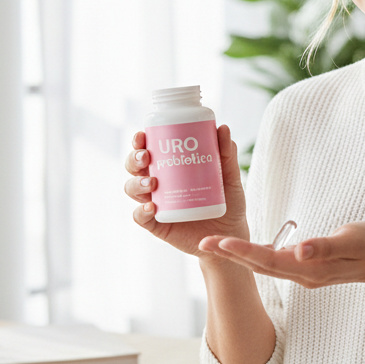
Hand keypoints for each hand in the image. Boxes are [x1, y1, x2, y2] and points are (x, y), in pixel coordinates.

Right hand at [124, 125, 249, 258]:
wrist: (231, 235)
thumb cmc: (229, 202)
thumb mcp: (230, 177)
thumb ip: (227, 154)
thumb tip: (223, 128)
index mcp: (170, 167)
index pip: (149, 149)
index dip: (140, 141)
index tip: (143, 135)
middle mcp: (158, 184)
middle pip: (135, 167)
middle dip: (134, 159)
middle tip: (147, 157)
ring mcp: (156, 204)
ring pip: (133, 189)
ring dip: (137, 183)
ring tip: (153, 183)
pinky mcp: (157, 225)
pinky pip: (140, 217)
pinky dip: (141, 212)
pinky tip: (151, 207)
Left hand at [200, 221, 364, 290]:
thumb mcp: (353, 241)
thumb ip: (326, 246)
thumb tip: (299, 250)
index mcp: (311, 268)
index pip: (271, 260)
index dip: (245, 252)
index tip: (222, 243)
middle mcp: (302, 274)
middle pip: (260, 265)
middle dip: (231, 255)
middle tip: (202, 243)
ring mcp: (303, 273)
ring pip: (264, 266)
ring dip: (238, 256)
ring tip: (213, 246)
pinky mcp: (305, 267)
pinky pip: (273, 262)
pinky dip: (253, 255)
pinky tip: (240, 249)